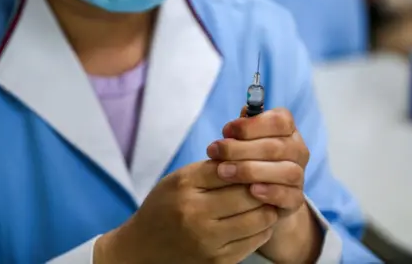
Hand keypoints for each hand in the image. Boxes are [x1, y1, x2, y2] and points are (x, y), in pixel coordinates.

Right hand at [95, 161, 278, 263]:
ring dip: (267, 208)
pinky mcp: (217, 261)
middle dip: (263, 186)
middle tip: (269, 183)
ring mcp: (207, 241)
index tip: (258, 164)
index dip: (250, 165)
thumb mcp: (178, 180)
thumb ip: (211, 168)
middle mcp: (194, 213)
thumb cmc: (164, 207)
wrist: (142, 249)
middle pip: (249, 194)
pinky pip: (255, 241)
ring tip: (264, 202)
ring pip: (259, 218)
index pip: (232, 168)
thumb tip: (250, 157)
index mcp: (184, 185)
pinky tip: (256, 221)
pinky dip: (262, 228)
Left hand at [206, 107, 321, 262]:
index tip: (225, 131)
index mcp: (287, 130)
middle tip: (213, 151)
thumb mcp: (242, 140)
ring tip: (224, 172)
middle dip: (240, 149)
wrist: (258, 196)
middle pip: (276, 146)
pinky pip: (289, 195)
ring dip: (251, 170)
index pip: (279, 121)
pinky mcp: (296, 199)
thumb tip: (244, 112)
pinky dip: (271, 192)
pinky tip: (251, 191)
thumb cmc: (246, 158)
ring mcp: (299, 176)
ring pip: (285, 171)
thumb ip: (243, 128)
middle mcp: (298, 150)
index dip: (251, 125)